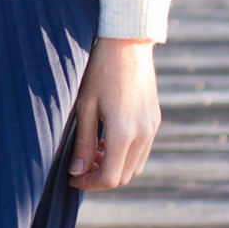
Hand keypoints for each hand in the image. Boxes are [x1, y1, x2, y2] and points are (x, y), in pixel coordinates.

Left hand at [67, 38, 160, 189]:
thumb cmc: (100, 72)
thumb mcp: (85, 107)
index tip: (73, 177)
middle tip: (81, 165)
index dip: (90, 183)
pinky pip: (142, 150)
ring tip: (94, 151)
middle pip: (124, 176)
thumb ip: (83, 143)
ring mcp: (152, 128)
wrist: (128, 45)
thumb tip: (77, 171)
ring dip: (115, 166)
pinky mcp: (155, 120)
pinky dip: (125, 155)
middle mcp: (143, 135)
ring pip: (135, 166)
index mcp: (124, 133)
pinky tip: (108, 139)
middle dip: (101, 177)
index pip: (110, 178)